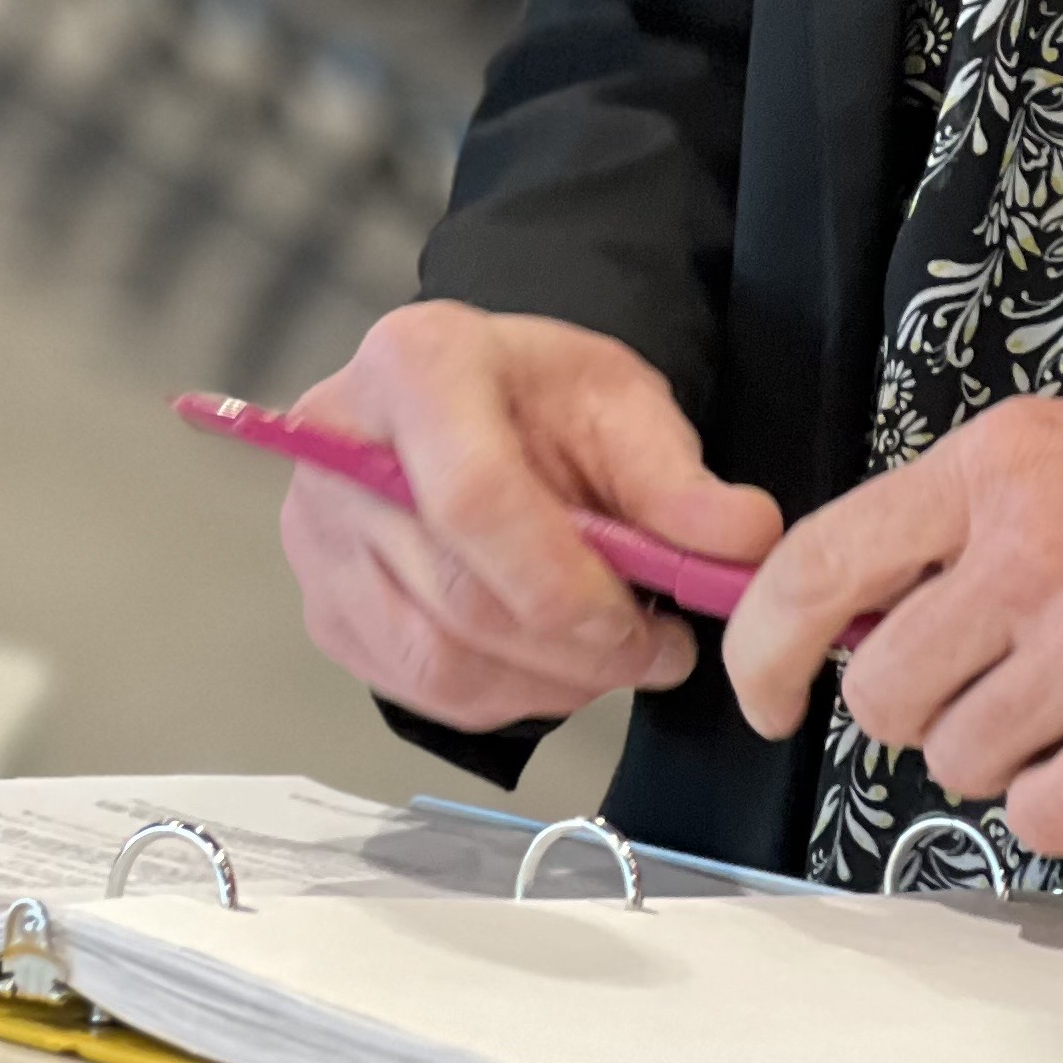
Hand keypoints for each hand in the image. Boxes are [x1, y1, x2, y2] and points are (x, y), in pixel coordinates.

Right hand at [276, 303, 781, 737]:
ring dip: (547, 684)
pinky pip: (416, 691)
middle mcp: (339, 450)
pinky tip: (553, 665)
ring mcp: (317, 539)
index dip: (565, 583)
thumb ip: (678, 477)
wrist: (473, 400)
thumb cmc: (541, 395)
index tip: (644, 622)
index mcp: (416, 365)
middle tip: (660, 652)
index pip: (474, 496)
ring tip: (615, 654)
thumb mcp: (622, 401)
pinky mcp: (324, 610)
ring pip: (436, 660)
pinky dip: (502, 697)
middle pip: (458, 594)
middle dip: (575, 647)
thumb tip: (744, 542)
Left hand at [724, 357, 1062, 857]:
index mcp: (999, 463)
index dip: (764, 647)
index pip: (819, 567)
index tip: (765, 692)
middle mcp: (1029, 553)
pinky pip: (1043, 817)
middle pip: (884, 691)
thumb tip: (870, 603)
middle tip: (992, 679)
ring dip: (1003, 751)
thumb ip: (970, 510)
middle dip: (921, 704)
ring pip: (959, 760)